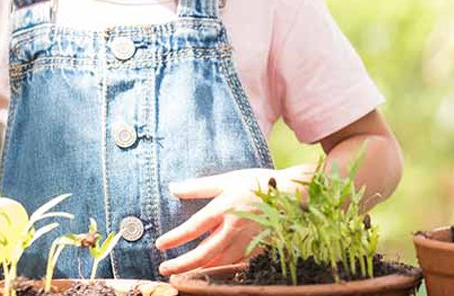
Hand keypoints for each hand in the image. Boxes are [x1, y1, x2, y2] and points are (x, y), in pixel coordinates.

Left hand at [155, 168, 286, 275]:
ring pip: (219, 263)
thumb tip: (173, 187)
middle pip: (204, 253)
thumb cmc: (259, 183)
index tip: (160, 245)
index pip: (194, 227)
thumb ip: (199, 186)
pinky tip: (210, 272)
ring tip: (183, 274)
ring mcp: (246, 241)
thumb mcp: (228, 179)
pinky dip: (220, 270)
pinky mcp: (256, 249)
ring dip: (199, 271)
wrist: (293, 194)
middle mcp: (234, 228)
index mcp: (224, 208)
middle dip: (182, 264)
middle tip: (165, 269)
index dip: (176, 238)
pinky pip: (235, 265)